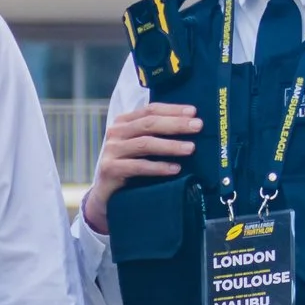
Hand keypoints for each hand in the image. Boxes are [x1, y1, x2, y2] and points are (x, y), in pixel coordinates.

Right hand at [82, 102, 199, 235]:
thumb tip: (190, 126)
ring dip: (170, 145)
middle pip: (149, 124)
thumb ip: (156, 134)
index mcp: (124, 122)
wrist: (106, 195)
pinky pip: (138, 166)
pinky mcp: (110, 169)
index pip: (150, 110)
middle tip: (198, 126)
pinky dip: (158, 167)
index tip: (193, 112)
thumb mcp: (141, 147)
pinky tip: (175, 169)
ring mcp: (111, 151)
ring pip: (145, 144)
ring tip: (191, 148)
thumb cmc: (129, 167)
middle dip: (176, 124)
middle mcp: (115, 133)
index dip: (172, 110)